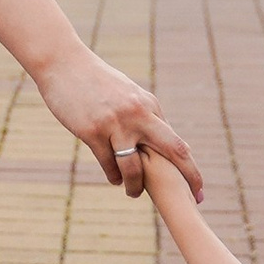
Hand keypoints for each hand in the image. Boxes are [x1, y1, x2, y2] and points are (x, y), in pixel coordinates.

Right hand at [34, 46, 201, 200]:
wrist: (63, 63)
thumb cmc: (96, 82)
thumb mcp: (128, 94)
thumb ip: (146, 116)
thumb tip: (164, 144)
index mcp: (149, 105)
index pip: (177, 142)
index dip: (191, 168)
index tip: (200, 190)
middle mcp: (137, 114)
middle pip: (172, 150)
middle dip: (187, 177)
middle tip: (193, 200)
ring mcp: (114, 123)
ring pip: (134, 168)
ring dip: (135, 186)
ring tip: (134, 192)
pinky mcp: (91, 130)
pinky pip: (107, 164)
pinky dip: (113, 175)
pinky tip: (114, 178)